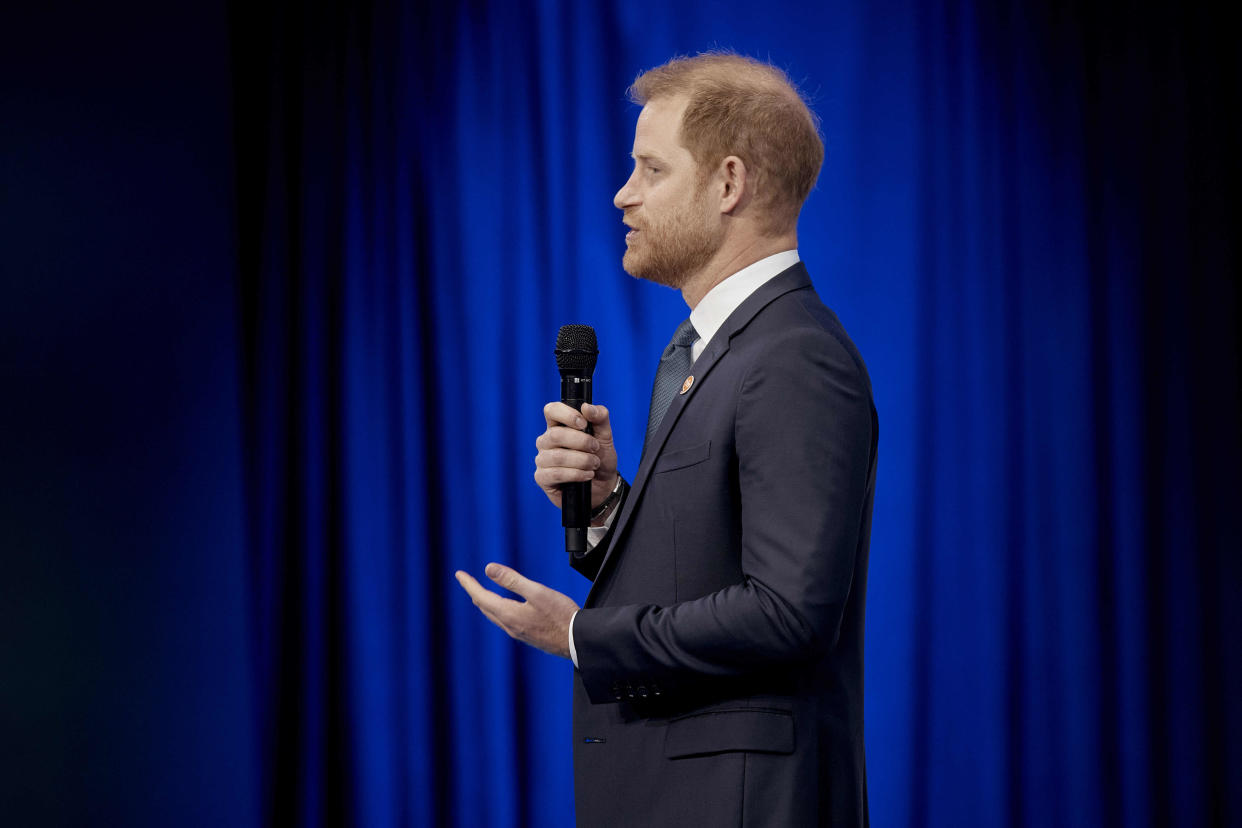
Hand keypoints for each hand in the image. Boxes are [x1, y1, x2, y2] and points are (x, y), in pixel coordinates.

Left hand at [455, 563, 579, 657]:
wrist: (577, 641)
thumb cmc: (561, 616)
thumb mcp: (537, 592)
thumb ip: (512, 580)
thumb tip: (488, 569)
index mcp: (509, 614)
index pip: (481, 597)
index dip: (469, 584)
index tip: (459, 574)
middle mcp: (510, 626)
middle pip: (485, 608)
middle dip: (475, 593)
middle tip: (468, 581)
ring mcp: (519, 633)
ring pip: (494, 616)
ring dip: (485, 603)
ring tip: (481, 594)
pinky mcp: (528, 636)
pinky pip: (504, 622)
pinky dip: (497, 611)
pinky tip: (504, 610)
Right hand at [534, 402, 618, 509]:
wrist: (603, 485)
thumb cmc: (600, 457)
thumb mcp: (605, 435)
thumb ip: (599, 417)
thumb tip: (586, 407)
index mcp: (558, 425)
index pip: (551, 410)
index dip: (566, 414)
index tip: (583, 424)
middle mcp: (546, 441)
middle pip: (556, 435)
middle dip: (581, 442)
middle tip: (595, 449)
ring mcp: (542, 459)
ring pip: (557, 456)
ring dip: (582, 460)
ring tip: (594, 464)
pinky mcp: (542, 477)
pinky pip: (556, 473)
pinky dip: (576, 474)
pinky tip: (587, 475)